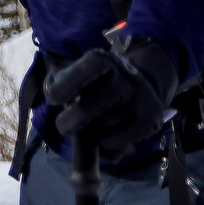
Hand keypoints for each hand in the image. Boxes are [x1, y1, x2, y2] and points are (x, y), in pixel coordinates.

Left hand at [44, 35, 177, 151]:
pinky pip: (122, 139)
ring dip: (93, 131)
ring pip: (108, 122)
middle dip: (75, 118)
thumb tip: (52, 94)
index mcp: (102, 60)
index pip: (89, 67)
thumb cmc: (94, 84)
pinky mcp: (151, 117)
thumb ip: (57, 83)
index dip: (68, 86)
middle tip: (63, 127)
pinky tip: (104, 138)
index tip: (55, 101)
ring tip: (91, 126)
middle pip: (98, 100)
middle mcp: (125, 74)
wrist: (137, 86)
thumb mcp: (74, 75)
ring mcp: (141, 96)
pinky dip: (108, 144)